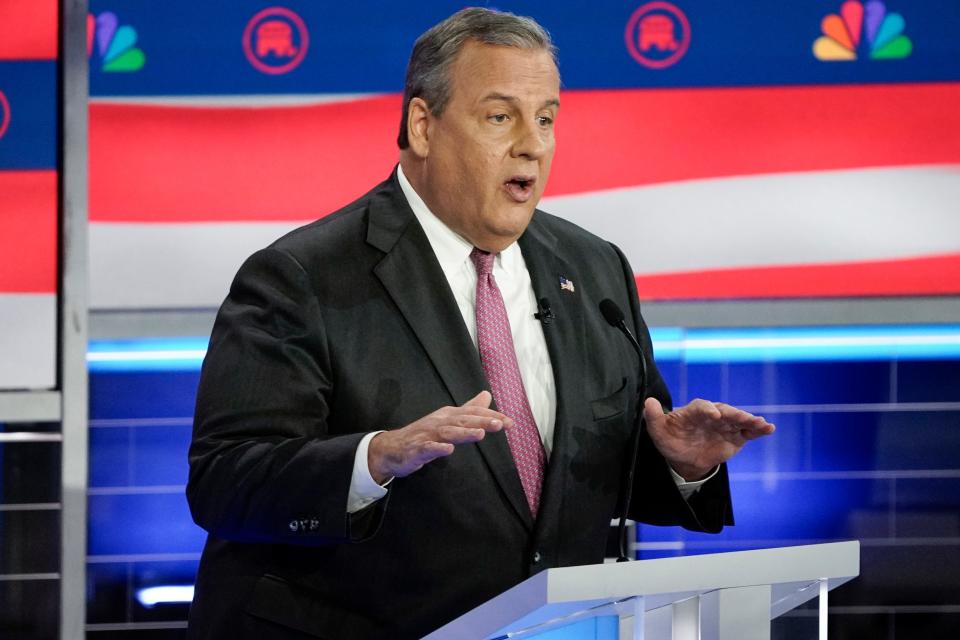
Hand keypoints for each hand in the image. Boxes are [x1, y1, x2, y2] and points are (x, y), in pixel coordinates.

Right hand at [367, 391, 511, 483]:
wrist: (392, 448)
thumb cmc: (423, 434)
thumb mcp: (448, 420)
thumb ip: (469, 409)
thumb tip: (487, 396)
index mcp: (448, 416)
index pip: (472, 414)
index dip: (491, 417)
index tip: (510, 422)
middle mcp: (439, 422)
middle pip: (462, 421)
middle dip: (481, 421)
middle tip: (500, 424)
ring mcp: (427, 435)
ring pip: (447, 432)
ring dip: (463, 432)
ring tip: (480, 433)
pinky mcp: (416, 449)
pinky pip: (427, 448)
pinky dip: (437, 448)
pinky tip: (448, 450)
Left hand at [644, 397, 774, 480]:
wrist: (684, 458)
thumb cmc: (670, 440)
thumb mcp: (658, 432)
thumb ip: (653, 417)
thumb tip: (648, 401)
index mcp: (694, 411)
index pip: (702, 407)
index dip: (708, 409)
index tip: (713, 415)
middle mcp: (712, 414)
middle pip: (725, 411)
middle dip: (734, 414)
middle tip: (742, 418)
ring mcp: (725, 425)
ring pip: (739, 420)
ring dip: (750, 420)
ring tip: (761, 423)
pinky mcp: (736, 437)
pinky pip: (749, 432)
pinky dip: (759, 430)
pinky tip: (769, 429)